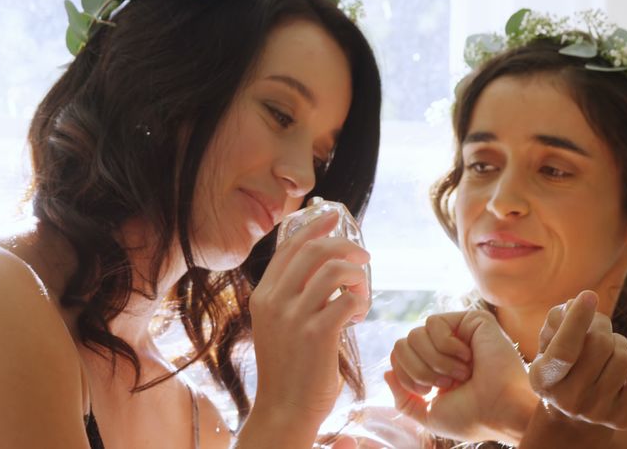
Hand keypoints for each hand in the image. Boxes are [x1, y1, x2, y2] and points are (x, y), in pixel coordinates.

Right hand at [247, 211, 370, 426]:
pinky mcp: (317, 334)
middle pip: (314, 251)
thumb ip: (292, 296)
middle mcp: (274, 301)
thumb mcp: (278, 325)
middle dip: (344, 245)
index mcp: (263, 295)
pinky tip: (359, 313)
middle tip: (363, 255)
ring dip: (357, 274)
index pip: (289, 246)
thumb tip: (325, 266)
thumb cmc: (288, 368)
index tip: (334, 217)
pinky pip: (348, 300)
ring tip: (362, 289)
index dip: (314, 227)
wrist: (284, 409)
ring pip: (334, 270)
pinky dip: (361, 301)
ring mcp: (294, 317)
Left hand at [385, 310, 536, 444]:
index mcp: (434, 367)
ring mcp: (457, 333)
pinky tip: (468, 357)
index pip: (397, 356)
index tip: (431, 391)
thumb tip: (386, 372)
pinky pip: (434, 322)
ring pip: (415, 333)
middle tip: (447, 384)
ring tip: (461, 373)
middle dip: (419, 370)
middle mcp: (444, 348)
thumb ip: (404, 398)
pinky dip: (447, 345)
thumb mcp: (429, 414)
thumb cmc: (471, 416)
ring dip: (435, 361)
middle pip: (402, 343)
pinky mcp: (471, 320)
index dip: (405, 374)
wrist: (500, 411)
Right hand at [529, 290, 626, 429]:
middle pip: (600, 346)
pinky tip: (625, 361)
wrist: (573, 410)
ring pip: (623, 357)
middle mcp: (568, 401)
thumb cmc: (561, 361)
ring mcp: (597, 414)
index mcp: (544, 379)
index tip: (589, 295)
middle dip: (602, 324)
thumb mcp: (549, 339)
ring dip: (618, 341)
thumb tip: (578, 304)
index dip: (577, 321)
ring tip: (608, 347)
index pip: (564, 350)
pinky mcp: (623, 419)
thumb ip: (558, 318)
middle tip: (597, 324)